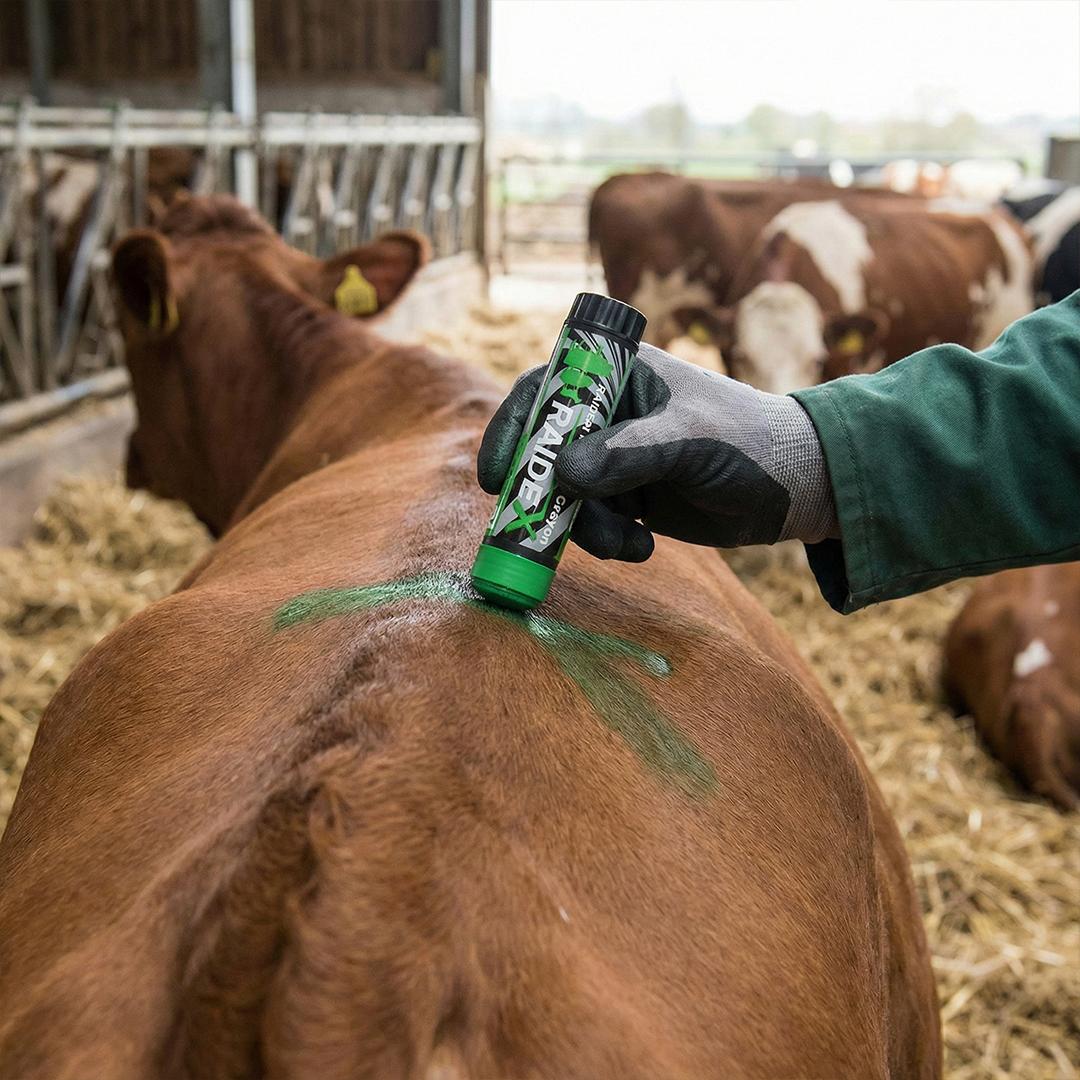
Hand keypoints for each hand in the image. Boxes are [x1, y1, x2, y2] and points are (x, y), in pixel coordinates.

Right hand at [477, 343, 837, 560]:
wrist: (798, 487)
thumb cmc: (750, 441)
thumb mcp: (690, 441)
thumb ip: (628, 454)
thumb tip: (562, 475)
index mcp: (619, 375)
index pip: (546, 389)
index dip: (513, 427)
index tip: (498, 475)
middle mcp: (609, 415)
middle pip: (546, 450)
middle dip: (544, 493)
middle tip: (537, 528)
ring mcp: (616, 459)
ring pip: (567, 496)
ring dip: (585, 528)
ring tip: (627, 545)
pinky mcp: (628, 498)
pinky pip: (592, 522)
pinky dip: (607, 542)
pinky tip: (644, 550)